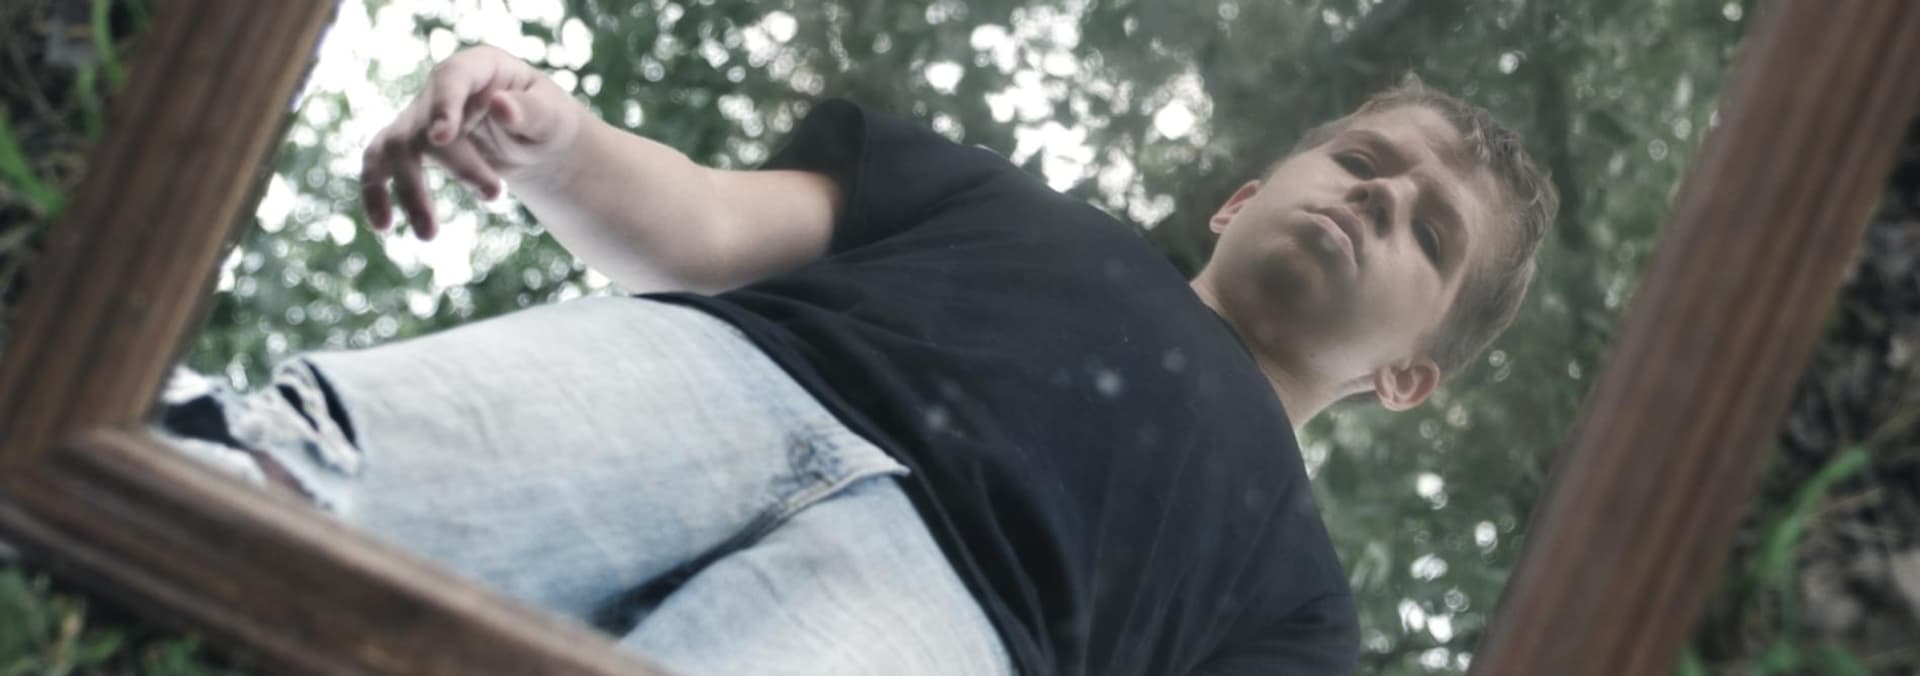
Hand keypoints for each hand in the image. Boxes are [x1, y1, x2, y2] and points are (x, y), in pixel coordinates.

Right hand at [359, 45, 582, 239]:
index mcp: (478, 68)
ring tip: (429, 235)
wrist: (534, 140)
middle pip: (427, 124)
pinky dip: (376, 195)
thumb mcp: (553, 117)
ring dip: (409, 191)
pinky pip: (379, 168)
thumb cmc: (545, 121)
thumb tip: (501, 106)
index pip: (451, 78)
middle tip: (495, 195)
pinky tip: (382, 227)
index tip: (442, 137)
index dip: (442, 106)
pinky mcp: (408, 147)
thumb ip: (532, 111)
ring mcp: (420, 117)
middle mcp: (441, 89)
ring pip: (394, 149)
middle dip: (455, 165)